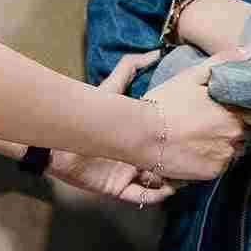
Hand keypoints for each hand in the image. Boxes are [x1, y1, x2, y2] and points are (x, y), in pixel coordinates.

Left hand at [48, 51, 176, 204]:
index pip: (162, 142)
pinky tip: (164, 188)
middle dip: (176, 165)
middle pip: (162, 164)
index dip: (175, 143)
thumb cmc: (89, 113)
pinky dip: (154, 196)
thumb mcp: (112, 88)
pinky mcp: (117, 189)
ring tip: (179, 176)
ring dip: (169, 181)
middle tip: (189, 162)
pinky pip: (141, 198)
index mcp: (136, 136)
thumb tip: (154, 52)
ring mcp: (126, 173)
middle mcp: (133, 156)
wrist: (60, 140)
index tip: (191, 139)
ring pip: (156, 183)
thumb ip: (129, 67)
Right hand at [144, 49, 250, 181]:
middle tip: (222, 125)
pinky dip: (214, 158)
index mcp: (235, 111)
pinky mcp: (213, 173)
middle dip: (242, 130)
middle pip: (249, 135)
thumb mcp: (193, 75)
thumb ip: (224, 61)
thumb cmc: (167, 101)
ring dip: (228, 145)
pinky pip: (221, 165)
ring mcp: (225, 156)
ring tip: (207, 137)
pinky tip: (198, 149)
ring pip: (235, 151)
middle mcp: (235, 136)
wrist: (143, 134)